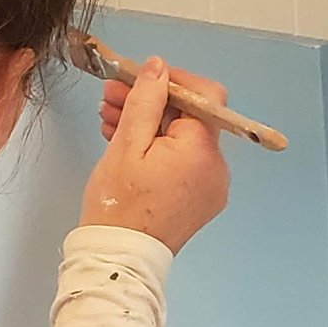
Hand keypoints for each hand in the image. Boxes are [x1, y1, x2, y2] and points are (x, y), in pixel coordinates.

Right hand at [81, 56, 231, 252]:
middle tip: (112, 97)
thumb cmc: (119, 205)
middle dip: (152, 103)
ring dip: (150, 125)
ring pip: (183, 140)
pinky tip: (126, 144)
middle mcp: (216, 168)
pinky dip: (159, 149)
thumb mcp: (127, 144)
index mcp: (202, 150)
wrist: (119, 259)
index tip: (141, 79)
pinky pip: (183, 162)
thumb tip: (158, 67)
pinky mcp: (200, 200)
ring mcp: (210, 186)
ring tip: (110, 121)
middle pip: (190, 118)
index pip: (204, 96)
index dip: (173, 80)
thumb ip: (145, 100)